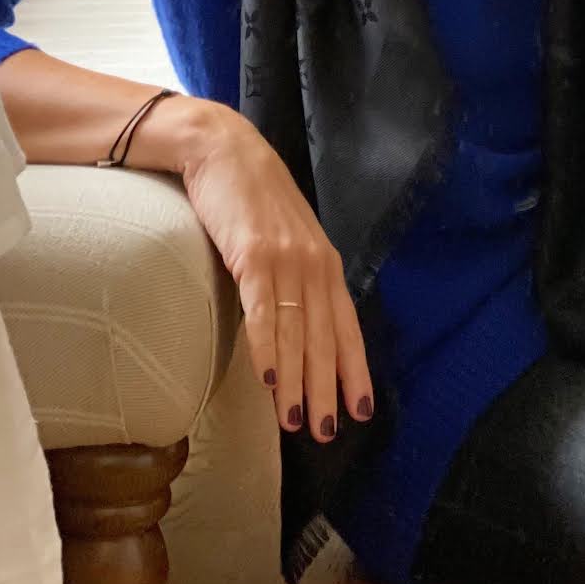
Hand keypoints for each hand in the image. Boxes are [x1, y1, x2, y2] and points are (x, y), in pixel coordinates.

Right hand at [178, 105, 371, 441]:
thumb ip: (297, 277)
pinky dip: (267, 350)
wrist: (223, 150)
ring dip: (297, 383)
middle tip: (327, 432)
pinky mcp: (253, 255)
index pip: (347, 326)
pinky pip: (263, 312)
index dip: (355, 370)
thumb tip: (299, 325)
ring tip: (297, 423)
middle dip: (328, 389)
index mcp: (325, 263)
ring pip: (296, 333)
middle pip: (325, 338)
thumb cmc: (252, 199)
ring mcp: (285, 259)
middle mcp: (313, 264)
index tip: (361, 410)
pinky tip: (269, 382)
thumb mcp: (286, 240)